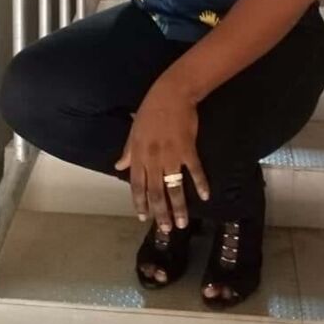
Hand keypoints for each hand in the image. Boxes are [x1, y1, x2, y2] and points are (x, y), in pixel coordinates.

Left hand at [114, 85, 209, 231]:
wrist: (172, 94)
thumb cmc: (151, 110)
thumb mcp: (134, 130)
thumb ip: (127, 151)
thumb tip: (118, 167)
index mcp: (138, 155)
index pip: (137, 185)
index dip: (139, 202)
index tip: (143, 217)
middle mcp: (152, 160)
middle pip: (155, 192)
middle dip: (160, 213)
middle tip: (165, 229)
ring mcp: (171, 156)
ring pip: (173, 187)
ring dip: (178, 207)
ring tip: (182, 223)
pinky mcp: (188, 150)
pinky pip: (194, 171)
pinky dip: (200, 184)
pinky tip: (205, 196)